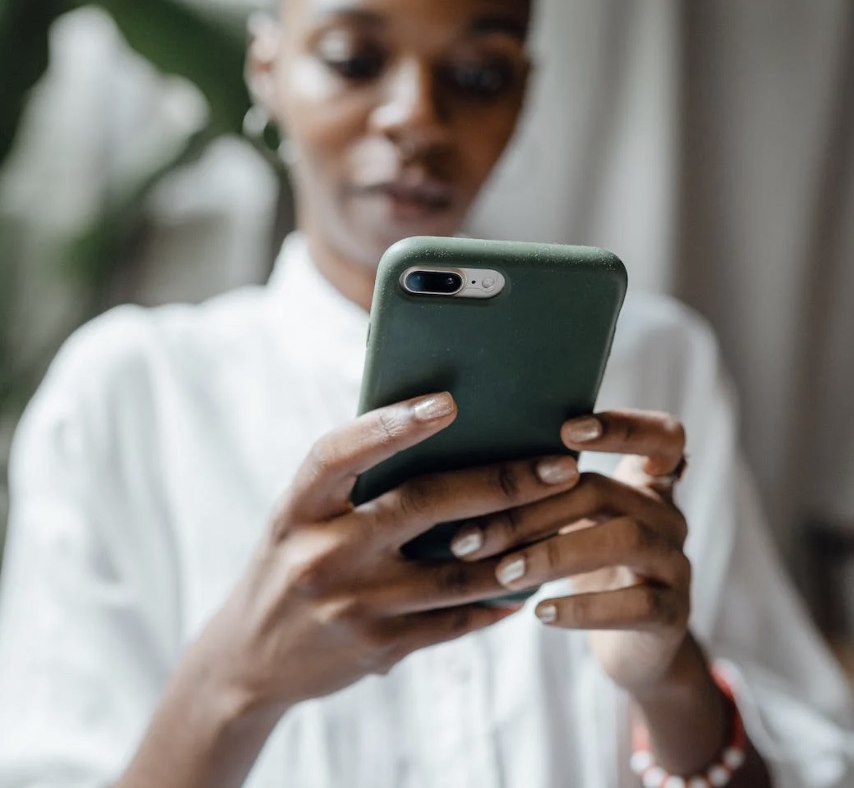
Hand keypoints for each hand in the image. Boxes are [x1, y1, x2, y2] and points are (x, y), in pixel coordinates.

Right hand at [192, 392, 582, 720]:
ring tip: (564, 517)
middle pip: (423, 506)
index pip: (341, 454)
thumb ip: (355, 482)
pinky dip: (496, 600)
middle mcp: (321, 555)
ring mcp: (351, 607)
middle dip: (501, 482)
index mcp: (298, 508)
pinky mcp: (378, 649)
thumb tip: (443, 432)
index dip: (392, 425)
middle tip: (559, 466)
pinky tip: (530, 580)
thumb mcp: (301, 515)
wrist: (249, 660)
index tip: (449, 402)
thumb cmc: (290, 561)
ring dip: (518, 545)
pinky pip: (454, 621)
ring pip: (456, 572)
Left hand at [449, 409, 690, 692]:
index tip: (567, 430)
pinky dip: (583, 607)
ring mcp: (676, 563)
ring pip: (625, 540)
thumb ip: (546, 488)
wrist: (634, 648)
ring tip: (503, 574)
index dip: (623, 427)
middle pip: (605, 491)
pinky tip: (540, 612)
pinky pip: (636, 604)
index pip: (661, 436)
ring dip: (553, 554)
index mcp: (645, 482)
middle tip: (472, 536)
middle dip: (533, 509)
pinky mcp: (673, 614)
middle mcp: (667, 515)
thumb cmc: (586, 565)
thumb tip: (462, 464)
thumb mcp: (574, 521)